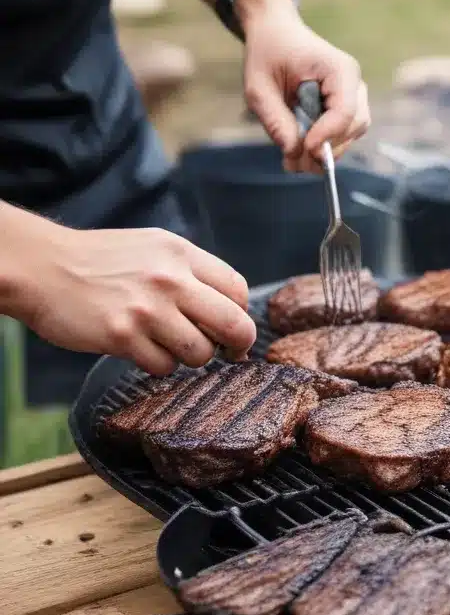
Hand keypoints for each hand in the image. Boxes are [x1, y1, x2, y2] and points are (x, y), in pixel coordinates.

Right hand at [10, 218, 256, 375]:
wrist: (43, 268)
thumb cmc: (101, 262)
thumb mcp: (154, 248)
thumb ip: (192, 272)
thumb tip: (231, 307)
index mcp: (181, 254)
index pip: (238, 290)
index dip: (241, 314)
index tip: (232, 327)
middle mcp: (169, 280)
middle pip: (234, 325)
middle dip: (237, 345)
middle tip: (230, 352)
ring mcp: (147, 309)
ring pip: (200, 353)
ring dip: (190, 356)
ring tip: (168, 344)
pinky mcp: (123, 336)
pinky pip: (164, 366)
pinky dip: (158, 364)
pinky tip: (141, 348)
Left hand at [238, 0, 370, 172]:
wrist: (275, 34)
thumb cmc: (267, 53)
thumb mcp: (259, 87)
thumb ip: (275, 120)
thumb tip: (293, 153)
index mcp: (339, 69)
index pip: (345, 110)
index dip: (328, 135)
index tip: (304, 150)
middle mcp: (354, 84)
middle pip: (353, 127)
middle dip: (327, 149)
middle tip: (294, 164)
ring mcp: (354, 97)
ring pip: (350, 135)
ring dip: (325, 151)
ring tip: (293, 161)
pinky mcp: (345, 109)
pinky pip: (341, 135)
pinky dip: (323, 146)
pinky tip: (299, 151)